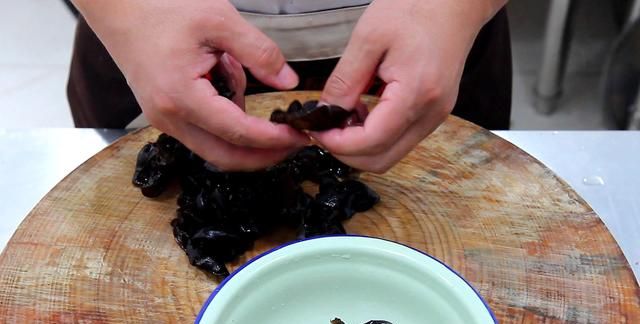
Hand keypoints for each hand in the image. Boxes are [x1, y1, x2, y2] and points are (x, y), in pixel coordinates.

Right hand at [72, 0, 308, 170]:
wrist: (120, 11)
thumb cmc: (162, 11)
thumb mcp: (219, 20)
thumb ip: (259, 52)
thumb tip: (288, 82)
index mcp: (182, 96)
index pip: (237, 132)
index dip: (273, 139)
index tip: (300, 137)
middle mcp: (170, 118)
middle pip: (225, 157)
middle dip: (263, 156)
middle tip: (293, 143)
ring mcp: (165, 122)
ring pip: (214, 150)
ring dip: (244, 137)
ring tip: (243, 83)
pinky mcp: (167, 118)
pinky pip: (204, 135)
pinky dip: (226, 125)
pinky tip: (229, 86)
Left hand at [314, 0, 505, 172]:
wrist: (456, 1)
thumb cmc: (418, 7)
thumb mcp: (369, 38)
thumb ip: (345, 80)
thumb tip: (325, 111)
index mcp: (416, 94)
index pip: (371, 142)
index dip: (337, 143)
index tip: (316, 130)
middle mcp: (430, 113)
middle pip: (382, 160)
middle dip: (346, 152)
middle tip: (324, 130)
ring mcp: (435, 116)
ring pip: (391, 154)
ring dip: (361, 146)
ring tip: (342, 117)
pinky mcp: (433, 112)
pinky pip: (401, 139)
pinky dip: (376, 136)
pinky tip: (363, 112)